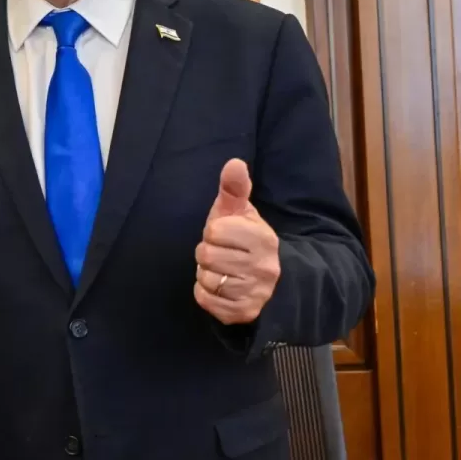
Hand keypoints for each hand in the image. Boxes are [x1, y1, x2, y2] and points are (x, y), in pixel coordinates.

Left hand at [194, 159, 280, 324]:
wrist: (271, 281)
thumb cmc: (245, 240)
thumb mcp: (240, 213)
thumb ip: (234, 188)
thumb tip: (234, 162)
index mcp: (263, 239)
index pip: (214, 231)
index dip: (213, 232)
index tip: (226, 236)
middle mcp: (264, 267)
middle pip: (206, 256)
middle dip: (208, 254)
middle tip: (223, 254)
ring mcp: (255, 293)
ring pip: (206, 279)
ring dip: (207, 274)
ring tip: (223, 270)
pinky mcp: (244, 313)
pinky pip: (205, 300)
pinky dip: (206, 293)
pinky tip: (221, 287)